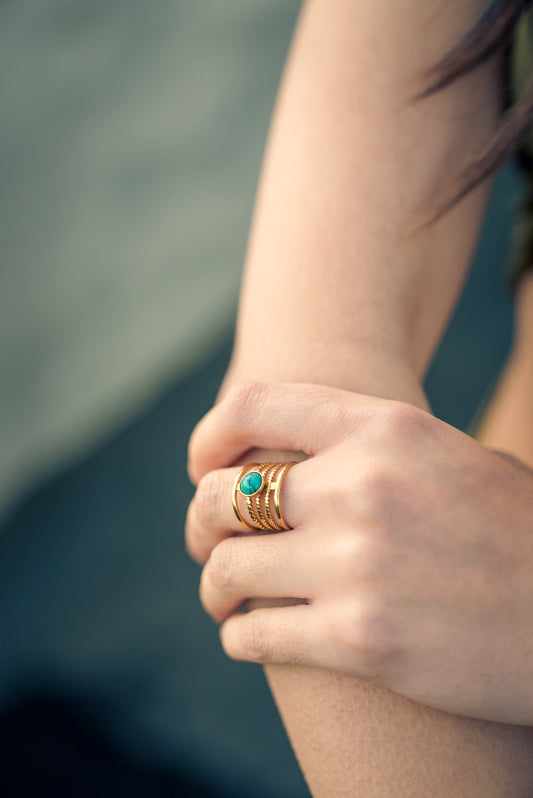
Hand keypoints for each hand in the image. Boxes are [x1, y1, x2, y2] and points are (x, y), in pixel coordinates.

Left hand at [186, 381, 532, 724]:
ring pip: (226, 570)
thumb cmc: (512, 532)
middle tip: (208, 542)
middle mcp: (360, 486)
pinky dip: (240, 639)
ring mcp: (356, 564)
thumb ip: (367, 449)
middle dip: (200, 523)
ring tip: (226, 598)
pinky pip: (254, 636)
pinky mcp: (360, 640)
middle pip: (222, 494)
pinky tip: (249, 637)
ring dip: (216, 588)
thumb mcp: (447, 458)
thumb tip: (286, 463)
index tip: (201, 466)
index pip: (252, 404)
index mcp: (384, 427)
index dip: (208, 437)